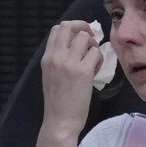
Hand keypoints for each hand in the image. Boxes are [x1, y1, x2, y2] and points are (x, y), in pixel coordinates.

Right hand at [38, 19, 101, 146]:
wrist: (60, 120)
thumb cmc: (57, 102)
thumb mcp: (50, 75)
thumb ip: (58, 59)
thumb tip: (74, 46)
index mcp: (46, 58)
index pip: (57, 29)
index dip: (72, 28)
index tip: (79, 38)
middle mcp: (56, 56)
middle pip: (69, 26)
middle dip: (83, 27)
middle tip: (90, 40)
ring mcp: (69, 63)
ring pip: (85, 37)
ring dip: (93, 46)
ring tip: (93, 60)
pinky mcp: (83, 71)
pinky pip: (96, 53)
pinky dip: (99, 59)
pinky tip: (96, 71)